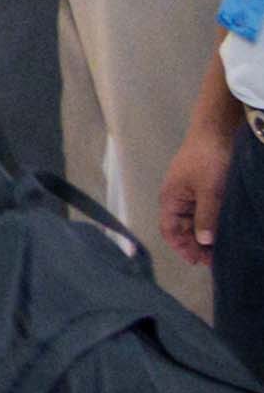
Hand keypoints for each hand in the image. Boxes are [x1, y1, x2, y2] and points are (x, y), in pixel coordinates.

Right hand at [162, 121, 233, 267]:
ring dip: (205, 234)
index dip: (182, 248)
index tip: (200, 262)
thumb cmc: (208, 160)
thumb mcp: (209, 191)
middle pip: (181, 228)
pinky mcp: (202, 185)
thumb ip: (206, 217)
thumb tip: (204, 241)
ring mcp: (189, 191)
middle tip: (215, 258)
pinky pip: (203, 210)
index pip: (170, 231)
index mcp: (170, 199)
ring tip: (221, 246)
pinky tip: (223, 227)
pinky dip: (210, 221)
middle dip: (195, 244)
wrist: (216, 130)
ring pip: (194, 220)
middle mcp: (176, 198)